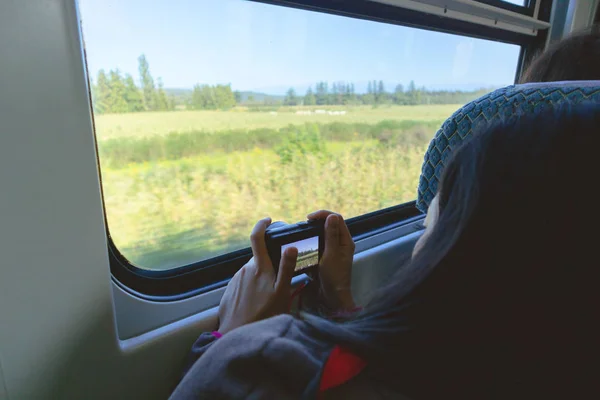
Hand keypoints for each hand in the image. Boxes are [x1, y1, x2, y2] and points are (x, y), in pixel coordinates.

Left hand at [218, 217, 297, 334]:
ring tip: (269, 297)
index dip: (261, 225)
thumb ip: (287, 269)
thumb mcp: (282, 294)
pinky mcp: (230, 289)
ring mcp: (236, 279)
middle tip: (279, 279)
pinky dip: (252, 287)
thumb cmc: (263, 316)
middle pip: (259, 258)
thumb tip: (292, 247)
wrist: (236, 334)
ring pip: (252, 271)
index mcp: (260, 268)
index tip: (268, 220)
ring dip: (261, 277)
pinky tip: (257, 302)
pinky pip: (244, 282)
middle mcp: (245, 270)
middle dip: (269, 262)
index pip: (257, 238)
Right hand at [307, 210, 355, 311]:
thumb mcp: (331, 254)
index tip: (309, 218)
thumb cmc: (334, 277)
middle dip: (317, 222)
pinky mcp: (326, 257)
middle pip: (330, 225)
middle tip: (304, 225)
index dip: (323, 215)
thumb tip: (331, 216)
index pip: (336, 219)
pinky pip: (318, 245)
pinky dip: (311, 242)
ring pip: (323, 234)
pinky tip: (304, 244)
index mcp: (346, 241)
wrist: (333, 297)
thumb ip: (331, 235)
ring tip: (302, 233)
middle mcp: (341, 243)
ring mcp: (333, 250)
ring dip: (313, 232)